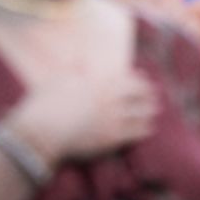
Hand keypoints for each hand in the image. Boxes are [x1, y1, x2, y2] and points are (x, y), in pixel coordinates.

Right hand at [5, 69, 157, 164]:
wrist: (43, 130)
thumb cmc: (47, 103)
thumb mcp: (59, 79)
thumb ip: (74, 69)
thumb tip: (81, 61)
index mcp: (100, 82)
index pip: (128, 78)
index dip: (139, 79)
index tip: (145, 78)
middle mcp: (111, 99)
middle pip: (139, 94)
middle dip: (149, 94)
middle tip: (155, 95)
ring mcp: (113, 118)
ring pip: (141, 113)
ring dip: (150, 111)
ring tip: (155, 110)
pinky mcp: (111, 138)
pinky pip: (136, 133)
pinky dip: (145, 129)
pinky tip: (150, 129)